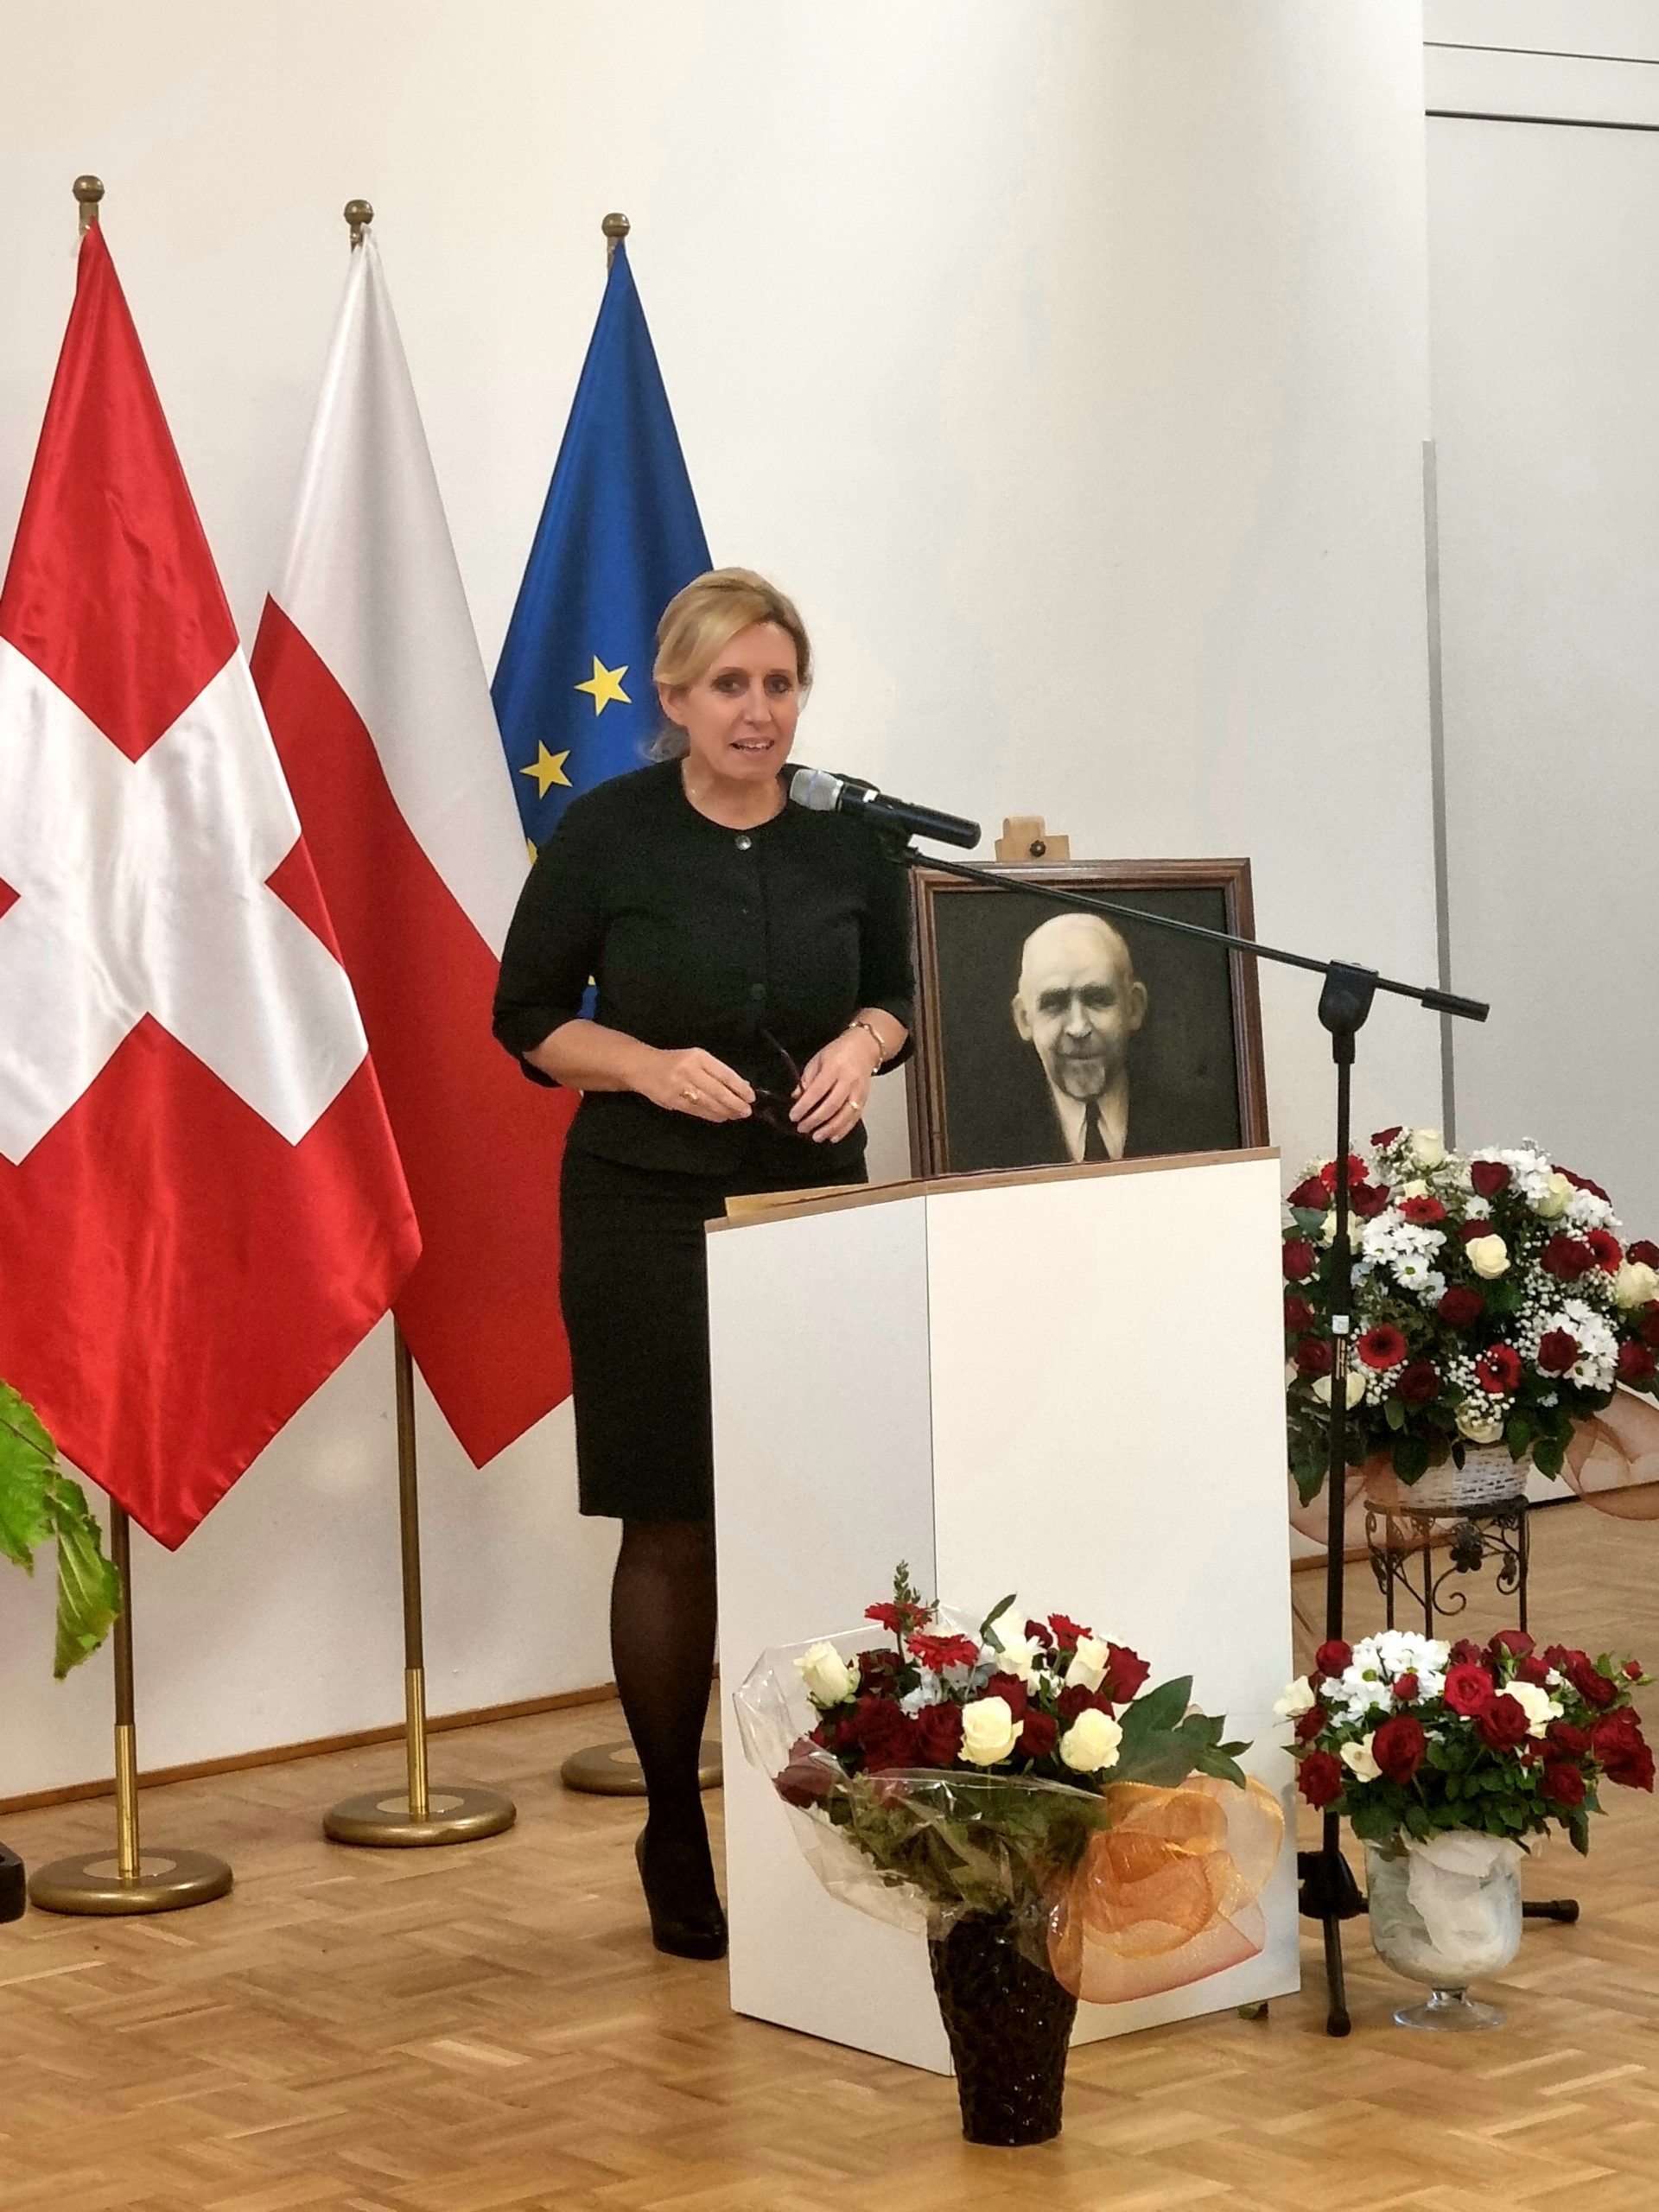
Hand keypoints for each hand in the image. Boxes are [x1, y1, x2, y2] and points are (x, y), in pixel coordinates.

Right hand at [638, 1046, 754, 1121]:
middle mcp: (690, 1070)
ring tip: (736, 1116)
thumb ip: (717, 1071)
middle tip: (747, 1112)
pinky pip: (697, 1111)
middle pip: (718, 1091)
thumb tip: (742, 1085)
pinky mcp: (673, 1100)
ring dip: (725, 1111)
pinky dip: (712, 1115)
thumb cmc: (674, 1062)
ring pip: (709, 1103)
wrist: (642, 1067)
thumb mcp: (696, 1059)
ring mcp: (680, 1086)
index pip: (725, 1074)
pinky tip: (721, 1117)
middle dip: (735, 1103)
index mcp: (698, 1057)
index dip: (739, 1087)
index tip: (751, 1096)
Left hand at [791, 1031, 880, 1143]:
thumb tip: (796, 1099)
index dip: (804, 1106)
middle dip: (815, 1120)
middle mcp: (848, 1081)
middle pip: (831, 1105)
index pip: (817, 1091)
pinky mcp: (865, 1100)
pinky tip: (832, 1137)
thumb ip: (807, 1079)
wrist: (864, 1048)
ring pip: (845, 1115)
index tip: (793, 1116)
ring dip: (829, 1129)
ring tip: (816, 1137)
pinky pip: (854, 1118)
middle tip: (802, 1128)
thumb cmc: (838, 1053)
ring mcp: (858, 1092)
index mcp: (834, 1068)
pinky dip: (843, 1130)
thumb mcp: (818, 1060)